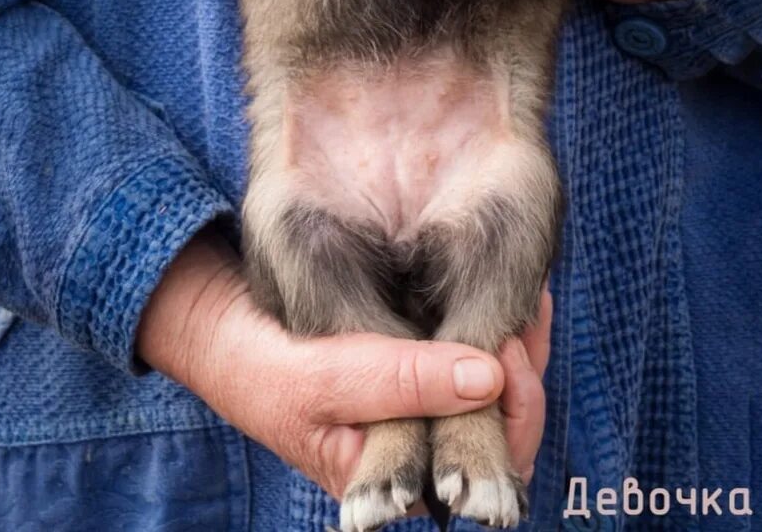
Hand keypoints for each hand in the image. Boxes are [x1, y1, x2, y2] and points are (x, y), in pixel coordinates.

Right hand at [137, 230, 549, 501]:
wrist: (230, 335)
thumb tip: (487, 376)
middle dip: (523, 370)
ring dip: (516, 340)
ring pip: (497, 385)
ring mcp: (427, 400)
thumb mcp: (324, 380)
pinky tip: (510, 284)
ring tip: (530, 293)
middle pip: (504, 424)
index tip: (506, 349)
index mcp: (402, 478)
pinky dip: (495, 319)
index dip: (510, 413)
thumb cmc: (265, 371)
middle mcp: (424, 445)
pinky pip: (476, 347)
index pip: (482, 466)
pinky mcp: (424, 358)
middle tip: (530, 310)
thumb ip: (399, 384)